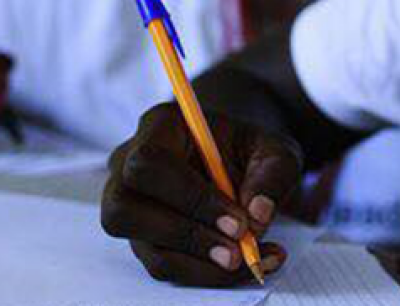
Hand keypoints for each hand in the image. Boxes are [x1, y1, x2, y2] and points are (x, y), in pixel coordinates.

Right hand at [101, 101, 302, 286]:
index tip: (238, 221)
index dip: (188, 196)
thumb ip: (273, 173)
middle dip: (187, 235)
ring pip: (147, 247)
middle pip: (126, 209)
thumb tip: (258, 214)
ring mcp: (132, 206)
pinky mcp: (144, 238)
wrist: (240, 163)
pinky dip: (206, 273)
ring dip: (200, 263)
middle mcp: (130, 166)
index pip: (149, 162)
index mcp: (159, 126)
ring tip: (251, 259)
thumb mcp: (274, 149)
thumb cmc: (250, 150)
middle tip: (239, 249)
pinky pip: (164, 265)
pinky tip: (248, 263)